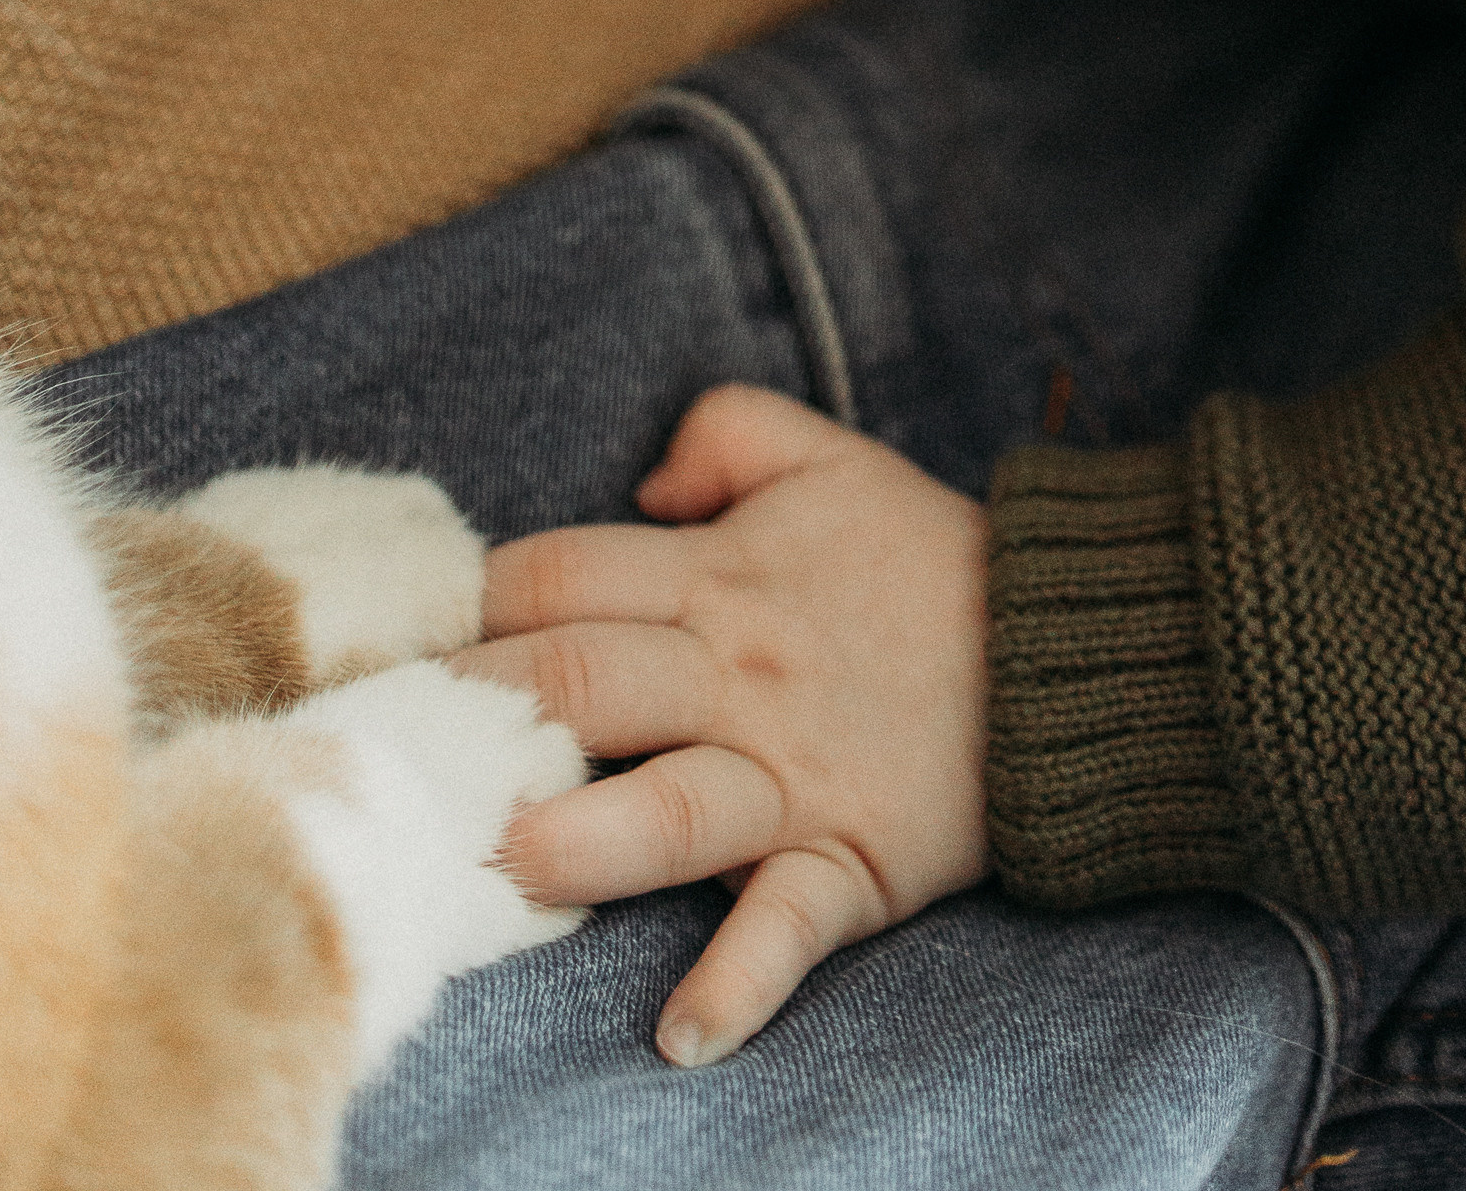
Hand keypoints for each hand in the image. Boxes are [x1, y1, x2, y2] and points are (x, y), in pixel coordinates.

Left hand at [458, 387, 989, 1065]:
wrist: (1070, 644)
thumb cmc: (927, 557)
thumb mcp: (828, 456)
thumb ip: (724, 432)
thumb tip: (635, 486)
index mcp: (720, 576)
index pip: (559, 577)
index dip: (470, 604)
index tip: (397, 647)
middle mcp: (739, 675)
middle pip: (586, 683)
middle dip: (484, 717)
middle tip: (394, 757)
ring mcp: (792, 772)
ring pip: (674, 805)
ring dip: (590, 841)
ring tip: (513, 867)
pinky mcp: (850, 855)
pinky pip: (789, 923)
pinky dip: (742, 981)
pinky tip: (684, 1033)